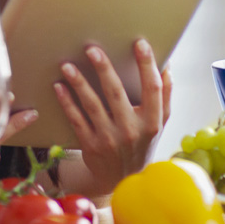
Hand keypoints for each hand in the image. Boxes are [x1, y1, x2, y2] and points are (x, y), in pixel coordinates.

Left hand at [54, 40, 171, 191]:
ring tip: (67, 65)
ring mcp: (110, 138)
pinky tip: (58, 86)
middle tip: (91, 48)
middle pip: (117, 93)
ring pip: (92, 105)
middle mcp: (132, 130)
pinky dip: (66, 102)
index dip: (147, 65)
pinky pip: (76, 119)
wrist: (121, 180)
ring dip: (79, 83)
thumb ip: (164, 96)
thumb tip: (166, 65)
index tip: (140, 43)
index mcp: (152, 122)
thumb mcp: (158, 124)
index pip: (153, 89)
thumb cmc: (140, 142)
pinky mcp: (90, 145)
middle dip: (104, 69)